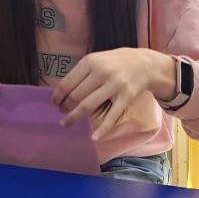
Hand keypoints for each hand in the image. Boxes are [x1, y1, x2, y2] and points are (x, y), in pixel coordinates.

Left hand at [51, 47, 171, 141]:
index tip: (54, 103)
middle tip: (61, 113)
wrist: (145, 64)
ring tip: (66, 123)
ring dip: (74, 117)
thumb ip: (81, 73)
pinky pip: (111, 116)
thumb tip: (61, 91)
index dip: (57, 95)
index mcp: (91, 61)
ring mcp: (114, 85)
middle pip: (76, 96)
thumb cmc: (116, 63)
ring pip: (88, 106)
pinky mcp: (125, 97)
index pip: (67, 82)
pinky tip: (94, 138)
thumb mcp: (97, 59)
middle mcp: (102, 72)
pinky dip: (102, 129)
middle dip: (65, 107)